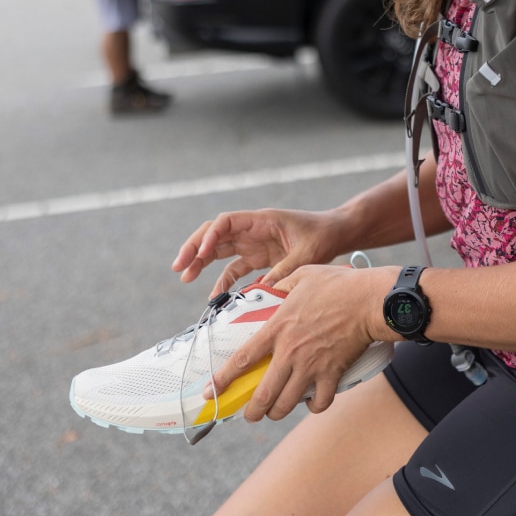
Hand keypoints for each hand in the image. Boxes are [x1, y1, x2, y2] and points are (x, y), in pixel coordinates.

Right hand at [172, 208, 338, 296]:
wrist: (337, 234)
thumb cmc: (323, 236)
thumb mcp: (308, 253)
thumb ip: (285, 270)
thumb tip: (262, 290)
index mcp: (262, 220)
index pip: (226, 222)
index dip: (210, 236)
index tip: (202, 253)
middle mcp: (253, 229)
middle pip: (215, 234)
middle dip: (194, 248)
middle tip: (179, 266)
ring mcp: (254, 243)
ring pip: (219, 250)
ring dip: (201, 262)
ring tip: (185, 276)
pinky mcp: (259, 257)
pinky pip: (234, 268)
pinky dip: (223, 280)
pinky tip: (215, 296)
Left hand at [203, 263, 393, 420]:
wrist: (369, 300)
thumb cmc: (339, 284)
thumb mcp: (304, 275)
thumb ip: (283, 282)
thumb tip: (273, 286)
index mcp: (278, 328)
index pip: (242, 359)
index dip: (222, 379)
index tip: (210, 392)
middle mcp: (290, 352)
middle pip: (262, 395)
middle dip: (252, 412)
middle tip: (250, 415)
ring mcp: (311, 366)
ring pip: (286, 404)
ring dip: (277, 413)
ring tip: (276, 412)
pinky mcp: (332, 373)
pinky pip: (319, 402)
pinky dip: (314, 406)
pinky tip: (312, 402)